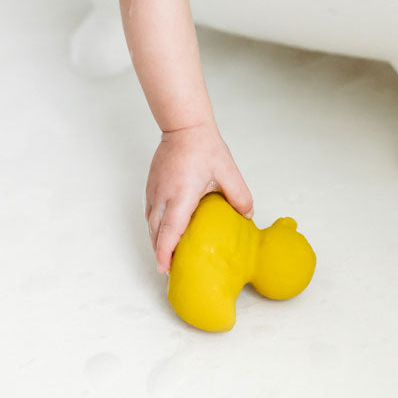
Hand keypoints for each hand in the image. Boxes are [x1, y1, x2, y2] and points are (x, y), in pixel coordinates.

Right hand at [145, 121, 253, 274]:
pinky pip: (150, 214)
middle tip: (171, 271)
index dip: (166, 252)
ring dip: (157, 242)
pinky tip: (164, 234)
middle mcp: (164, 196)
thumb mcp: (228, 171)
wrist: (183, 127)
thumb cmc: (204, 147)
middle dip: (161, 254)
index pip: (169, 230)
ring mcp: (155, 192)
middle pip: (156, 233)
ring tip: (168, 257)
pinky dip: (155, 229)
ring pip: (151, 225)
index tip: (165, 268)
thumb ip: (240, 196)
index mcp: (182, 195)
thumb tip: (247, 217)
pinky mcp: (151, 187)